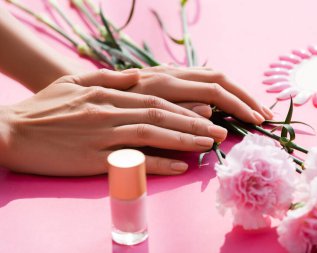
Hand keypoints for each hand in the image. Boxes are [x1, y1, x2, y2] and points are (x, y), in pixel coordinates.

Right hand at [0, 70, 227, 175]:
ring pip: (153, 134)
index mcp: (107, 94)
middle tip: (219, 130)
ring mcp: (102, 135)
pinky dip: (159, 163)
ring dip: (184, 139)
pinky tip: (180, 166)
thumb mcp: (74, 82)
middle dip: (194, 122)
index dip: (183, 107)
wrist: (10, 131)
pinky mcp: (94, 159)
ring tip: (209, 144)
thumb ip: (108, 78)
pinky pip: (133, 161)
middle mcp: (109, 111)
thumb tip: (137, 76)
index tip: (206, 113)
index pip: (155, 99)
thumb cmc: (43, 109)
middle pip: (160, 114)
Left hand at [122, 66, 273, 123]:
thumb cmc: (107, 106)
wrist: (86, 88)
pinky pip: (201, 77)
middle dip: (245, 97)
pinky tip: (230, 101)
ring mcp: (171, 72)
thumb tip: (208, 110)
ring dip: (237, 92)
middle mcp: (171, 73)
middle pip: (219, 79)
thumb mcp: (133, 112)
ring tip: (255, 109)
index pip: (213, 91)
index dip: (237, 105)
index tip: (256, 122)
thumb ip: (169, 112)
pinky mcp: (169, 76)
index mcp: (164, 82)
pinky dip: (222, 89)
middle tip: (266, 117)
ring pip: (213, 75)